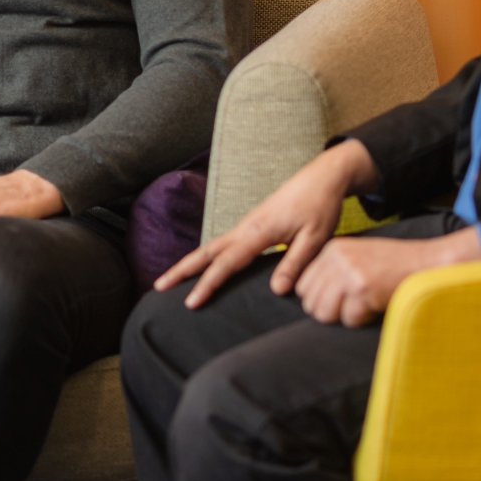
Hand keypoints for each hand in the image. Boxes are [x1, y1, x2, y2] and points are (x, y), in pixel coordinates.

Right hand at [156, 140, 379, 308]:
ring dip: (189, 263)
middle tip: (158, 287)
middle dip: (181, 270)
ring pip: (210, 246)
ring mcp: (245, 225)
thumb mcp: (316, 238)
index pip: (227, 263)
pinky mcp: (250, 225)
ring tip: (170, 280)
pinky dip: (205, 257)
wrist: (321, 177)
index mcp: (259, 231)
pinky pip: (221, 244)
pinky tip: (201, 268)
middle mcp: (245, 227)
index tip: (191, 303)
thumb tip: (276, 291)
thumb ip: (295, 264)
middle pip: (206, 251)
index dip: (207, 284)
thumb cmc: (320, 206)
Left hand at [293, 229, 480, 325]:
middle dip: (329, 311)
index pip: (304, 285)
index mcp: (332, 249)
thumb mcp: (358, 256)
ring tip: (362, 308)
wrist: (428, 262)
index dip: (319, 300)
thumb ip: (333, 269)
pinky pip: (349, 320)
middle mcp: (337, 259)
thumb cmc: (394, 264)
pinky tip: (375, 307)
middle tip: (352, 308)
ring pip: (324, 313)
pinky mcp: (363, 290)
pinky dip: (362, 320)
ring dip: (343, 317)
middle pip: (310, 301)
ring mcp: (349, 273)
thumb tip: (309, 299)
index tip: (338, 302)